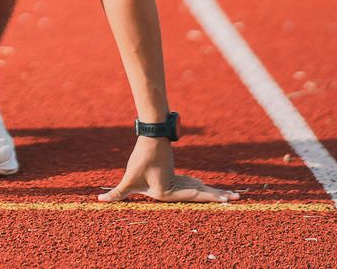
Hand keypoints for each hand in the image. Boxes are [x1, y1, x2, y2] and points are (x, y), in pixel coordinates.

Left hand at [98, 136, 238, 203]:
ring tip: (232, 196)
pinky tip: (209, 190)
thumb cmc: (140, 157)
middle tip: (238, 199)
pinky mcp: (176, 173)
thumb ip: (117, 193)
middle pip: (202, 192)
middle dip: (219, 197)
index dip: (212, 199)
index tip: (228, 201)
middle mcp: (177, 185)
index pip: (194, 197)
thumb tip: (98, 201)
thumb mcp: (128, 178)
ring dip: (214, 192)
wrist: (151, 135)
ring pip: (200, 187)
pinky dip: (204, 188)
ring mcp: (179, 177)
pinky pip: (193, 183)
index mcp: (169, 190)